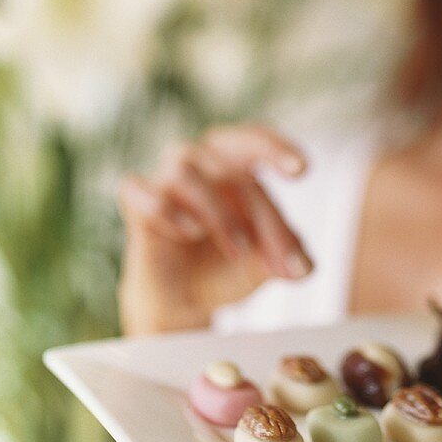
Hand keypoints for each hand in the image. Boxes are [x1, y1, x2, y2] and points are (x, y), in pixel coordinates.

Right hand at [117, 122, 312, 332]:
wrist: (184, 301)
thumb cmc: (226, 266)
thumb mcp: (265, 264)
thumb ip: (288, 258)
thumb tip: (306, 267)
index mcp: (233, 167)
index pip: (251, 140)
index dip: (275, 146)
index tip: (302, 170)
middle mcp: (198, 163)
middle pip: (222, 146)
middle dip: (257, 170)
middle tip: (290, 185)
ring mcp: (164, 180)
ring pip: (187, 171)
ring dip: (220, 212)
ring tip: (241, 248)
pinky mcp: (135, 205)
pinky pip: (139, 190)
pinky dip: (166, 209)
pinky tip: (190, 231)